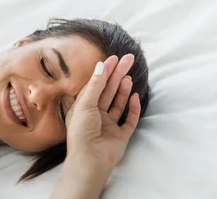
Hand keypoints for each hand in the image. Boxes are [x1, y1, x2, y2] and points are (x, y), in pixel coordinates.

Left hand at [65, 54, 139, 170]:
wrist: (90, 159)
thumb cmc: (81, 131)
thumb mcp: (85, 104)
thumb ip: (95, 85)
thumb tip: (101, 65)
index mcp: (84, 107)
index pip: (96, 85)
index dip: (105, 71)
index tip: (114, 58)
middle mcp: (96, 114)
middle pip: (109, 90)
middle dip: (118, 75)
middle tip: (128, 60)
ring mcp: (109, 124)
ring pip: (118, 103)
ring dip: (123, 89)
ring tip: (128, 77)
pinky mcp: (121, 134)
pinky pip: (129, 119)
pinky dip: (133, 108)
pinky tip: (135, 96)